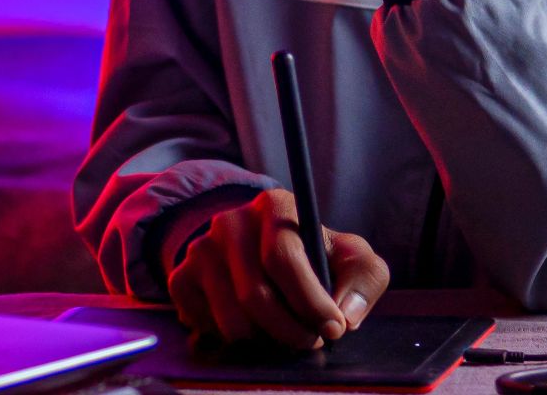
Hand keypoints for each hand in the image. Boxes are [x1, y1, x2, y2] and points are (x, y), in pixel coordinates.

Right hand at [166, 187, 391, 350]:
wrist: (265, 250)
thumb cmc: (317, 256)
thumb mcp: (352, 257)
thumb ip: (364, 280)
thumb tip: (346, 315)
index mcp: (274, 205)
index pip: (283, 258)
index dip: (311, 301)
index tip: (334, 329)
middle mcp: (230, 221)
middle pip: (255, 296)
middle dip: (292, 331)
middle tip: (312, 340)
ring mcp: (200, 249)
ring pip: (232, 320)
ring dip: (266, 341)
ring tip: (285, 332)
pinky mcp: (181, 278)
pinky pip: (206, 327)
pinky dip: (234, 339)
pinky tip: (254, 324)